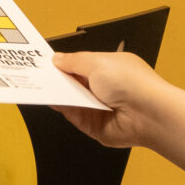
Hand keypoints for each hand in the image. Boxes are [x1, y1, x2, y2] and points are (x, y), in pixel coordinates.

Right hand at [50, 50, 173, 149]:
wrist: (148, 114)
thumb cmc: (133, 84)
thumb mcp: (97, 61)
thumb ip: (73, 61)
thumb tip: (58, 59)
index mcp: (109, 68)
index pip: (80, 65)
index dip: (63, 63)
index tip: (45, 62)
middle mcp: (104, 88)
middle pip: (73, 83)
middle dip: (57, 78)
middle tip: (36, 73)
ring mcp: (98, 107)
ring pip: (70, 99)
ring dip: (57, 93)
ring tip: (39, 85)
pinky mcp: (93, 125)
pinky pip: (72, 115)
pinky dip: (61, 107)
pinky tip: (51, 99)